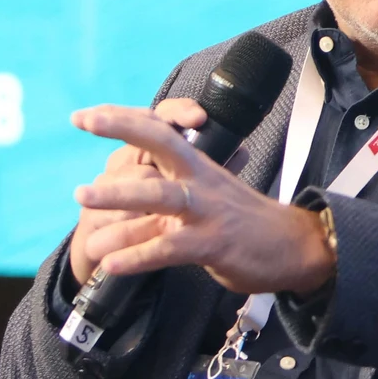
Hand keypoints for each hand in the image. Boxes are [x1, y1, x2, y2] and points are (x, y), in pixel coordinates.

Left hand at [69, 101, 336, 296]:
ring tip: (82, 194)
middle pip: (161, 143)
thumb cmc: (245, 223)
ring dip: (119, 194)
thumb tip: (124, 203)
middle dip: (122, 128)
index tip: (85, 115)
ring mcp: (207, 211)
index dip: (123, 120)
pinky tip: (111, 264)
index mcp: (198, 166)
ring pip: (160, 195)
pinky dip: (138, 256)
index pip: (159, 131)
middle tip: (85, 120)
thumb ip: (165, 202)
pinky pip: (169, 247)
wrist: (295, 247)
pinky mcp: (213, 244)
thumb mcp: (205, 201)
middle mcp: (201, 180)